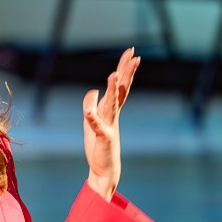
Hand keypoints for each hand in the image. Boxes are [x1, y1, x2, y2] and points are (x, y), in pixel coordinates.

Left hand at [81, 47, 139, 200]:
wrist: (104, 169)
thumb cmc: (99, 145)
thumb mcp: (91, 120)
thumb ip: (93, 104)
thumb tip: (93, 91)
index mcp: (111, 109)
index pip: (119, 85)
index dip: (125, 68)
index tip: (132, 52)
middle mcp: (113, 114)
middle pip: (121, 89)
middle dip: (127, 72)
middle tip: (134, 55)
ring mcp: (109, 125)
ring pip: (111, 104)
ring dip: (112, 90)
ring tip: (113, 75)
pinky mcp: (103, 137)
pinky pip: (96, 125)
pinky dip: (91, 117)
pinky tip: (87, 111)